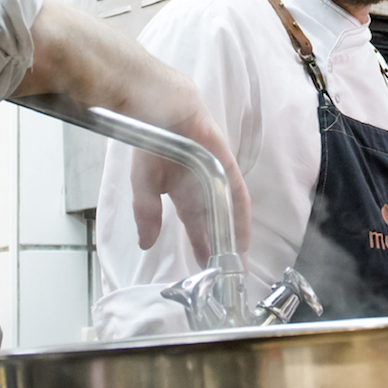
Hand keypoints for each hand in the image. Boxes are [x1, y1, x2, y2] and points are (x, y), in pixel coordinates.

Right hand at [130, 107, 251, 263]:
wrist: (163, 112)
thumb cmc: (152, 144)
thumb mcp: (144, 186)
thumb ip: (147, 214)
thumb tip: (145, 244)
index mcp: (182, 195)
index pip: (195, 227)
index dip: (200, 248)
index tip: (205, 270)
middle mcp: (202, 190)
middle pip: (215, 226)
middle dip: (220, 250)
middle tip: (228, 275)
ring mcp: (217, 180)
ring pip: (229, 215)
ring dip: (234, 238)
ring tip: (238, 264)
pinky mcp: (228, 170)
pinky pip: (238, 198)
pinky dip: (240, 218)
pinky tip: (243, 237)